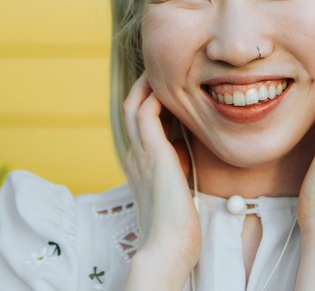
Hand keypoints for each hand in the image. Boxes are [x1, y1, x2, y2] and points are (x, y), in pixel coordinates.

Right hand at [122, 73, 199, 289]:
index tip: (168, 90)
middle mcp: (135, 155)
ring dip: (146, 85)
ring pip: (133, 106)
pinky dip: (154, 97)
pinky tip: (170, 89)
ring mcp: (140, 154)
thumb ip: (177, 166)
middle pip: (130, 109)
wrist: (169, 243)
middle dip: (144, 87)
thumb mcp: (176, 186)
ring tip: (161, 70)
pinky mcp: (152, 153)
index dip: (150, 103)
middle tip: (160, 71)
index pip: (139, 124)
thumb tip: (184, 150)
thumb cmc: (177, 223)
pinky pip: (145, 114)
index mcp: (140, 164)